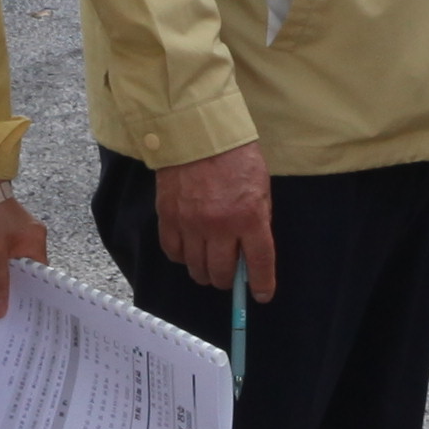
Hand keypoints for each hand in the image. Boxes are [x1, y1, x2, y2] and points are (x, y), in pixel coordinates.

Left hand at [0, 189, 43, 318]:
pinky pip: (11, 250)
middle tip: (7, 306)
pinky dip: (3, 261)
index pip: (41, 275)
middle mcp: (35, 236)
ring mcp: (24, 230)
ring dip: (8, 272)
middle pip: (29, 269)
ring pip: (18, 260)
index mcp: (37, 242)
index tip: (24, 309)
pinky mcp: (11, 226)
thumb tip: (1, 312)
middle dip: (17, 284)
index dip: (32, 292)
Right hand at [149, 140, 277, 304]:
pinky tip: (189, 249)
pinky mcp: (168, 217)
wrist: (198, 132)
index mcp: (249, 217)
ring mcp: (191, 223)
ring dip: (205, 272)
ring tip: (208, 263)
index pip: (258, 264)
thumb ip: (257, 222)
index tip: (260, 295)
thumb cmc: (236, 157)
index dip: (260, 285)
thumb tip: (250, 254)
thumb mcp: (260, 188)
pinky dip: (182, 256)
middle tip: (229, 275)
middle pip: (222, 274)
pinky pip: (173, 252)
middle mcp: (220, 226)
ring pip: (197, 269)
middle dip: (228, 281)